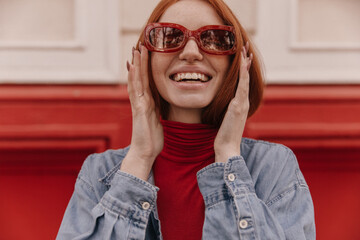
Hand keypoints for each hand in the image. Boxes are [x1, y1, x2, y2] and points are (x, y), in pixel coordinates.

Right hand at [120, 44, 163, 180]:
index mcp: (147, 103)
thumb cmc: (152, 139)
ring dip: (135, 65)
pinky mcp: (139, 109)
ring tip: (135, 50)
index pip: (146, 82)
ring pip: (136, 81)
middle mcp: (141, 101)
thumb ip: (156, 110)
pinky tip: (132, 67)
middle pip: (139, 78)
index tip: (146, 55)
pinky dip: (133, 78)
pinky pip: (136, 91)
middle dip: (139, 62)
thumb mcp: (157, 121)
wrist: (145, 153)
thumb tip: (158, 104)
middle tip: (139, 45)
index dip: (145, 68)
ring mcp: (139, 104)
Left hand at [214, 42, 252, 161]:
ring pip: (245, 80)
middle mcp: (243, 102)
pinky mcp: (238, 106)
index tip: (243, 56)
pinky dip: (243, 75)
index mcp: (239, 104)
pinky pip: (242, 87)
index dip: (243, 69)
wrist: (227, 147)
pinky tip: (243, 64)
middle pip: (246, 78)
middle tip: (246, 47)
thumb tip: (223, 106)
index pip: (242, 82)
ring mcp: (242, 104)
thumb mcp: (225, 119)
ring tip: (245, 50)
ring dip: (245, 64)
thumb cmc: (224, 136)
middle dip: (246, 62)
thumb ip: (226, 111)